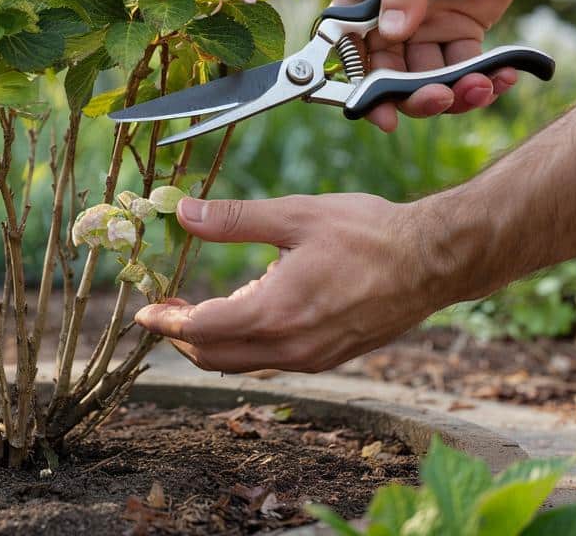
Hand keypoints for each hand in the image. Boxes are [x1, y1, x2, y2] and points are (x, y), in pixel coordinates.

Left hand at [134, 196, 478, 373]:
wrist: (434, 261)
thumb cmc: (370, 233)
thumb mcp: (296, 215)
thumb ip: (233, 220)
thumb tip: (182, 212)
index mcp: (275, 313)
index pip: (199, 331)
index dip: (164, 322)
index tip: (142, 312)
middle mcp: (290, 348)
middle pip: (213, 358)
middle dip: (181, 338)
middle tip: (164, 310)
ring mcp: (311, 358)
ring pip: (241, 364)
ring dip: (212, 343)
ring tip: (196, 311)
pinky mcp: (328, 357)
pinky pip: (270, 361)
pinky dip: (244, 345)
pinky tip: (245, 312)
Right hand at [335, 0, 538, 131]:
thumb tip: (391, 32)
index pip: (349, 38)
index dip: (356, 76)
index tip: (376, 107)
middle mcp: (389, 11)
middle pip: (387, 68)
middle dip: (410, 92)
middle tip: (439, 100)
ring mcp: (424, 25)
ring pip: (425, 76)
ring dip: (449, 91)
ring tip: (480, 89)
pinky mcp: (458, 33)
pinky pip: (461, 68)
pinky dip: (479, 80)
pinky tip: (500, 78)